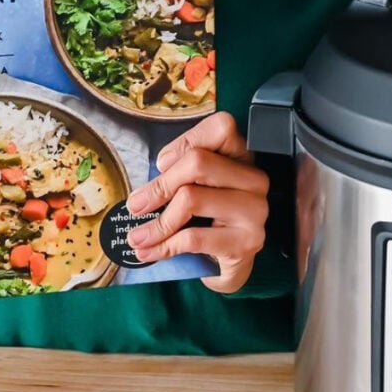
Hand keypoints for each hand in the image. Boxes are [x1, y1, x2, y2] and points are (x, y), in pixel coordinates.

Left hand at [125, 112, 268, 292]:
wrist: (227, 264)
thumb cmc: (208, 220)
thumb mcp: (196, 189)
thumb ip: (178, 175)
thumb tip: (149, 185)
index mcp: (242, 158)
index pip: (221, 127)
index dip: (186, 141)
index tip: (162, 164)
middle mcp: (254, 180)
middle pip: (198, 162)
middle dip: (159, 185)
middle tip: (136, 205)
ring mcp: (254, 210)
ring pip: (191, 199)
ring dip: (157, 223)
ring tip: (137, 236)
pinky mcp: (246, 241)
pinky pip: (193, 238)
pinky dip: (164, 245)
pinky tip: (150, 251)